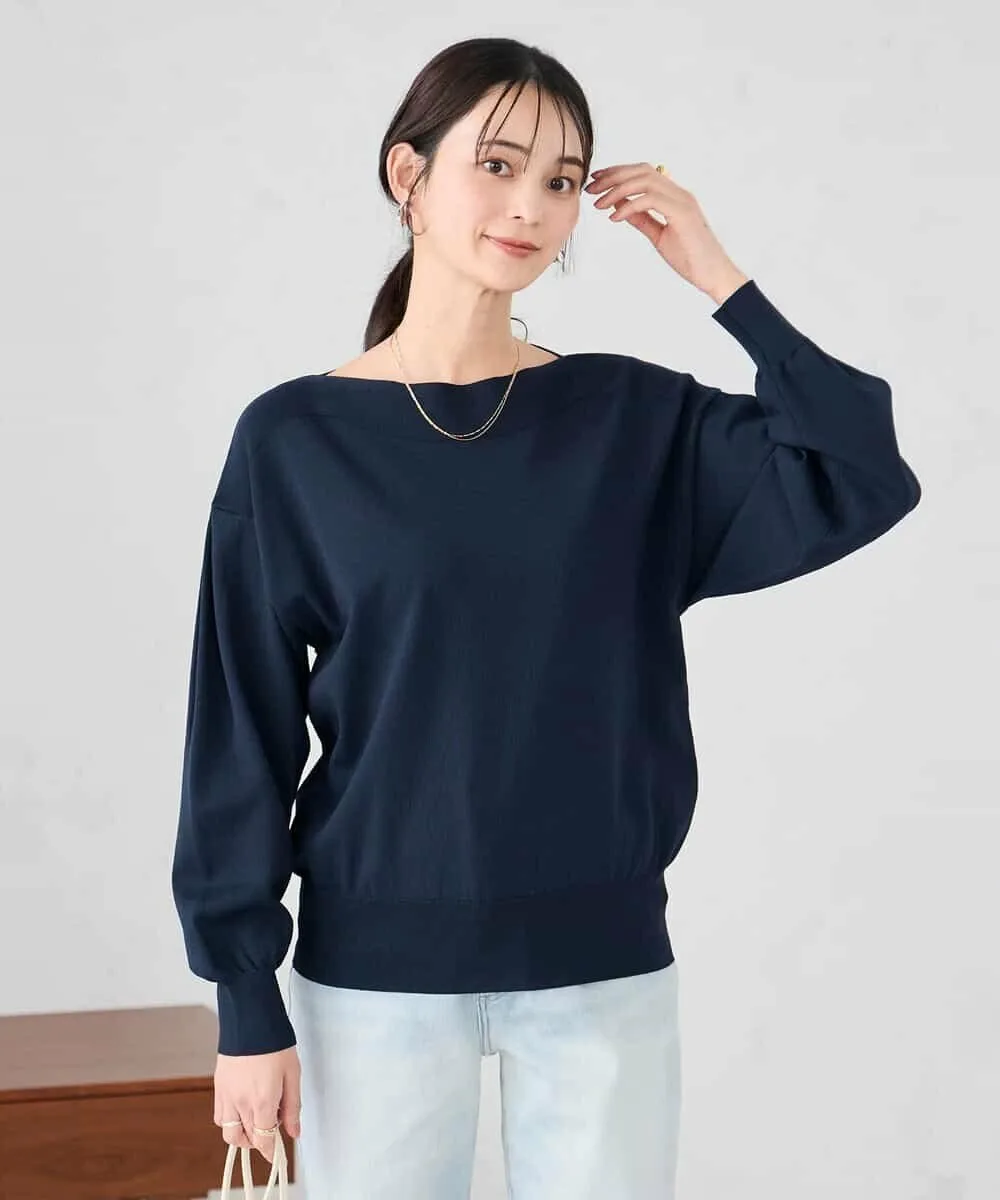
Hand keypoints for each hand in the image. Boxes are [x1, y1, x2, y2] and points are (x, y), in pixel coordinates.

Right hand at [215, 1045, 301, 1164]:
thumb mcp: (293, 1074)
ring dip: (242, 1136)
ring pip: (229, 1133)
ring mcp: (227, 1096)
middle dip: (260, 1142)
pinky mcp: (219, 1088)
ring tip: (256, 1123)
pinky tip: (242, 1110)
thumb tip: (294, 1131)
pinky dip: (229, 1122)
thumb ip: (292, 1107)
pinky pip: (219, 1117)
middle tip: (271, 1132)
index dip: (270, 1152)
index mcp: (263, 1101)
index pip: (264, 1140)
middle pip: (247, 1139)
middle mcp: (241, 1103)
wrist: (251, 1020)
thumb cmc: (275, 1043)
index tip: (276, 1156)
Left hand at [584, 162, 749, 302]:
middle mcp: (679, 193)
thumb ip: (641, 219)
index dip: (618, 173)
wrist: (713, 274)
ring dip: (616, 189)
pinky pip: (650, 200)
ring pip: (644, 181)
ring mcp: (682, 201)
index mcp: (674, 196)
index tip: (598, 180)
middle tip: (591, 188)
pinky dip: (629, 206)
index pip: (644, 173)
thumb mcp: (658, 235)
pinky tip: (615, 217)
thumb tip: (620, 207)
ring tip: (598, 203)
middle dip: (612, 176)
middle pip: (641, 171)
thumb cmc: (690, 257)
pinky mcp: (682, 214)